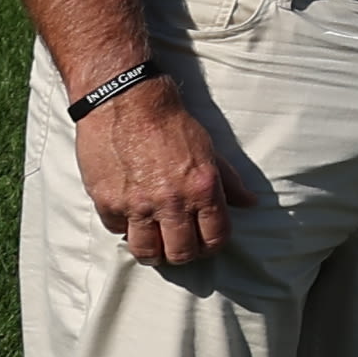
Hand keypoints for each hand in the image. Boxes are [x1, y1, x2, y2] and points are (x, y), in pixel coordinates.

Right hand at [70, 74, 240, 267]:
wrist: (127, 102)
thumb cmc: (171, 124)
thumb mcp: (210, 149)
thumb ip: (229, 182)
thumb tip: (250, 203)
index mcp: (202, 189)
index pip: (215, 237)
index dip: (213, 245)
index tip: (206, 242)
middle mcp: (171, 202)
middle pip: (182, 253)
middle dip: (184, 254)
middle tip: (180, 246)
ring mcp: (137, 205)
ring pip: (147, 252)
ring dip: (153, 251)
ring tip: (154, 242)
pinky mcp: (107, 201)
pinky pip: (117, 231)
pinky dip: (124, 228)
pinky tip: (130, 217)